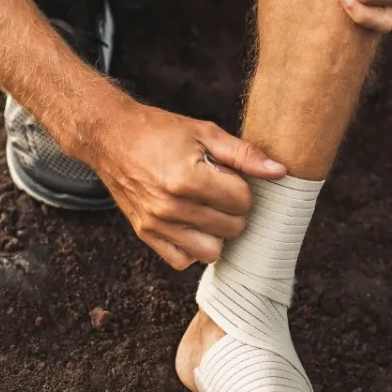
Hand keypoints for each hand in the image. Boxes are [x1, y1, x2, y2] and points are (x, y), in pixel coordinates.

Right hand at [89, 102, 285, 269]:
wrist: (111, 137)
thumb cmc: (160, 131)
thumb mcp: (205, 132)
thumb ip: (244, 155)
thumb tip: (280, 172)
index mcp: (188, 178)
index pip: (242, 202)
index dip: (242, 188)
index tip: (228, 176)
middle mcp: (171, 206)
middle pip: (232, 228)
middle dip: (234, 210)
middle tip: (220, 192)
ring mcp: (156, 224)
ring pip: (211, 251)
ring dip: (217, 233)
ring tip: (209, 210)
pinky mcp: (145, 233)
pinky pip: (182, 260)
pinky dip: (192, 248)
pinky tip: (192, 225)